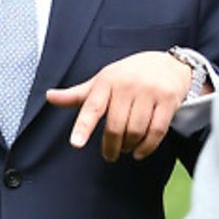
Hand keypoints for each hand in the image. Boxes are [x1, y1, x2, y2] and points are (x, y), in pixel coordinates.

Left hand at [46, 50, 193, 161]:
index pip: (92, 106)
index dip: (83, 126)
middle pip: (115, 126)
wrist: (169, 63)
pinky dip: (147, 147)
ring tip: (125, 148)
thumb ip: (77, 94)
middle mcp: (128, 85)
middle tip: (109, 154)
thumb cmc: (130, 75)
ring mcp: (150, 92)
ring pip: (136, 130)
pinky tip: (139, 152)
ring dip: (128, 146)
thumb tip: (49, 97)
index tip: (76, 143)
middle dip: (111, 146)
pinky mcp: (168, 101)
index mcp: (107, 80)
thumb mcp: (103, 81)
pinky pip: (156, 131)